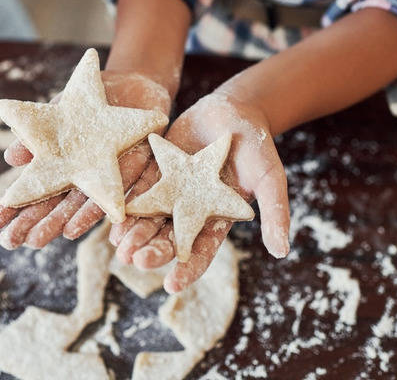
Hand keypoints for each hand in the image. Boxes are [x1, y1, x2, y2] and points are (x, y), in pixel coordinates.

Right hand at [0, 71, 170, 249]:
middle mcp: (82, 176)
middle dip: (32, 223)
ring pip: (80, 207)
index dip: (14, 205)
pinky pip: (112, 198)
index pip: (36, 188)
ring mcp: (106, 178)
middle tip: (8, 241)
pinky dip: (94, 213)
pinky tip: (74, 229)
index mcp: (63, 163)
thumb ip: (40, 133)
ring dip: (57, 224)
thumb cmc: (94, 100)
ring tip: (34, 241)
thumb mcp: (61, 110)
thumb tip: (10, 158)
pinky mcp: (133, 175)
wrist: (136, 87)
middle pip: (56, 205)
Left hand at [110, 90, 290, 292]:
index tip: (172, 285)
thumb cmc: (257, 147)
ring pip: (149, 217)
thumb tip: (282, 252)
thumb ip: (275, 212)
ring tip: (120, 247)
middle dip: (153, 250)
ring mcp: (172, 192)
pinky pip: (138, 190)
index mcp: (215, 219)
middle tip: (136, 261)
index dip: (187, 269)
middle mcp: (190, 211)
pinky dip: (127, 203)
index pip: (200, 251)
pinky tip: (113, 216)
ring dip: (134, 233)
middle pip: (169, 237)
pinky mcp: (156, 171)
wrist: (235, 111)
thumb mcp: (270, 178)